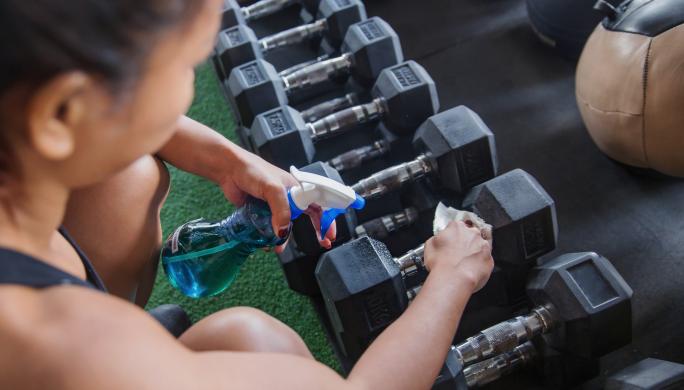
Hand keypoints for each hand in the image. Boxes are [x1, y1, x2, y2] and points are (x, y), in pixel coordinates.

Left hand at [217, 148, 335, 251]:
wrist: (228, 170)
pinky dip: (267, 236)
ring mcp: (273, 205)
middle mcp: (287, 197)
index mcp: (296, 188)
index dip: (326, 219)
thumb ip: (281, 210)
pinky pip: (268, 227)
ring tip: (278, 247)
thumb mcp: (273, 188)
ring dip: (283, 237)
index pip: (317, 204)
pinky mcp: (260, 212)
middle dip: (312, 231)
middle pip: (303, 217)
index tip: (328, 234)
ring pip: (284, 225)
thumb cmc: (252, 170)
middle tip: (320, 243)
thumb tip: (283, 231)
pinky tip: (263, 242)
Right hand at [423, 221, 493, 292]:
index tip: (449, 243)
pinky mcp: (489, 260)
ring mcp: (483, 246)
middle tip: (456, 254)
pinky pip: (484, 260)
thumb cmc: (440, 263)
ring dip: (473, 253)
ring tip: (463, 264)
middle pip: (470, 235)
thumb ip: (437, 238)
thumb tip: (439, 239)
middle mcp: (472, 234)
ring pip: (479, 247)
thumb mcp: (429, 246)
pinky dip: (479, 264)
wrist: (453, 279)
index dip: (451, 236)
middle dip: (465, 243)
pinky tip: (470, 271)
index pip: (455, 227)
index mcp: (457, 227)